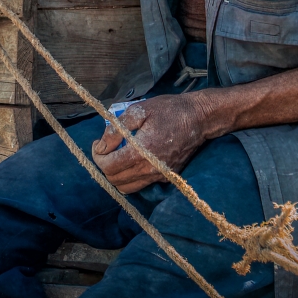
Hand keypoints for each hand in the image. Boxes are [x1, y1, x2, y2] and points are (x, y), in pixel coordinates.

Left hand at [91, 93, 209, 192]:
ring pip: (128, 187)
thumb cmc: (169, 110)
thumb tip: (102, 145)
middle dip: (104, 165)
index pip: (109, 166)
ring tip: (116, 156)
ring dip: (116, 174)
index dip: (97, 156)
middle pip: (115, 180)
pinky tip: (132, 160)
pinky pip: (142, 185)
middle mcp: (151, 169)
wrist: (199, 118)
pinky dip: (131, 177)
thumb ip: (117, 129)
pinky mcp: (167, 177)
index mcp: (142, 152)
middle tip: (105, 148)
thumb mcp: (139, 111)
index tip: (97, 143)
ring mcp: (160, 176)